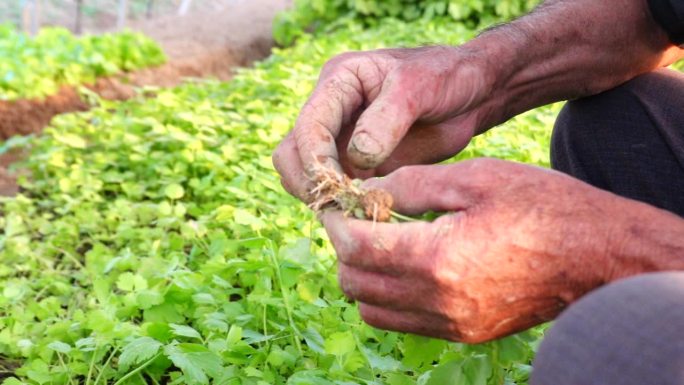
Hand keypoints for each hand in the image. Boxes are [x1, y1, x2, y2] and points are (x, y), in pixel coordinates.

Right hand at [273, 46, 497, 200]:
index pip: (307, 126)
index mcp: (338, 83)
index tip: (337, 185)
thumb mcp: (418, 86)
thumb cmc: (445, 76)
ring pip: (307, 178)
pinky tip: (370, 215)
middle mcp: (332, 113)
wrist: (471, 93)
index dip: (315, 158)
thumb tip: (357, 156)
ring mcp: (342, 142)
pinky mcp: (359, 167)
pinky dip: (345, 207)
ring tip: (358, 212)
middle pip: (292, 155)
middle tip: (341, 206)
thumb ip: (387, 119)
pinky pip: (338, 193)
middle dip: (310, 182)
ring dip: (324, 199)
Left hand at [321, 158, 630, 342]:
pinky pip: (402, 321)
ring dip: (363, 274)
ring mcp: (452, 323)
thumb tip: (365, 191)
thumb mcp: (473, 177)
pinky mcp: (464, 332)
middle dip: (345, 247)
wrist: (598, 255)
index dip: (336, 221)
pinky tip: (406, 263)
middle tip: (357, 217)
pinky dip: (388, 295)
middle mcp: (438, 301)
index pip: (355, 247)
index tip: (336, 203)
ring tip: (379, 239)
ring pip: (372, 309)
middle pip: (355, 282)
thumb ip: (409, 184)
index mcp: (437, 258)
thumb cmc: (541, 205)